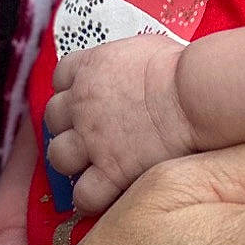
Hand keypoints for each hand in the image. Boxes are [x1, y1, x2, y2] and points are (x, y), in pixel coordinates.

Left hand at [45, 36, 193, 213]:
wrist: (191, 95)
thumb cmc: (179, 68)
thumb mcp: (144, 46)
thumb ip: (126, 59)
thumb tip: (135, 66)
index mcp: (90, 69)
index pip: (61, 77)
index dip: (70, 89)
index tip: (83, 98)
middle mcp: (82, 104)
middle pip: (53, 117)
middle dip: (67, 125)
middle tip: (87, 134)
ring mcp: (92, 140)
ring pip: (58, 157)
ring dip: (71, 161)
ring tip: (90, 165)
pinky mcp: (110, 171)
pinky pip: (84, 194)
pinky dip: (89, 197)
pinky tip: (103, 194)